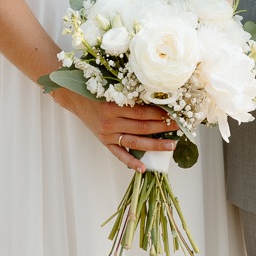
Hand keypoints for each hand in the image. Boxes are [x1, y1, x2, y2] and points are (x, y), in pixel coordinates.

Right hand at [53, 89, 176, 170]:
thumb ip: (131, 94)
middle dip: (163, 127)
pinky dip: (131, 162)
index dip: (161, 113)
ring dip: (154, 145)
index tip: (175, 113)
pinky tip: (143, 168)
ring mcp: (108, 134)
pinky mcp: (105, 142)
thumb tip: (157, 96)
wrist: (76, 98)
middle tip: (179, 127)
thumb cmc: (97, 89)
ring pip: (135, 142)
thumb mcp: (113, 88)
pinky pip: (119, 155)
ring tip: (171, 146)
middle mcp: (111, 122)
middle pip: (142, 127)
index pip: (143, 112)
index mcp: (114, 105)